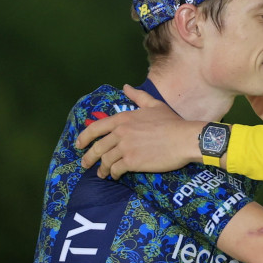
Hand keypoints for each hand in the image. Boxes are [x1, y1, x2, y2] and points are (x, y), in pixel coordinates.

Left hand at [75, 84, 202, 178]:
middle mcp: (120, 132)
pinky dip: (114, 174)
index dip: (84, 137)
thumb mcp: (154, 105)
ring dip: (102, 169)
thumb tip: (126, 87)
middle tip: (85, 164)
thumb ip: (138, 96)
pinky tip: (116, 175)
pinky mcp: (132, 161)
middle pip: (97, 147)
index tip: (78, 145)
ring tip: (102, 174)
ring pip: (105, 160)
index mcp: (123, 118)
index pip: (96, 128)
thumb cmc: (171, 122)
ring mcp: (125, 148)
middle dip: (89, 158)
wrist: (184, 138)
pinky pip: (116, 169)